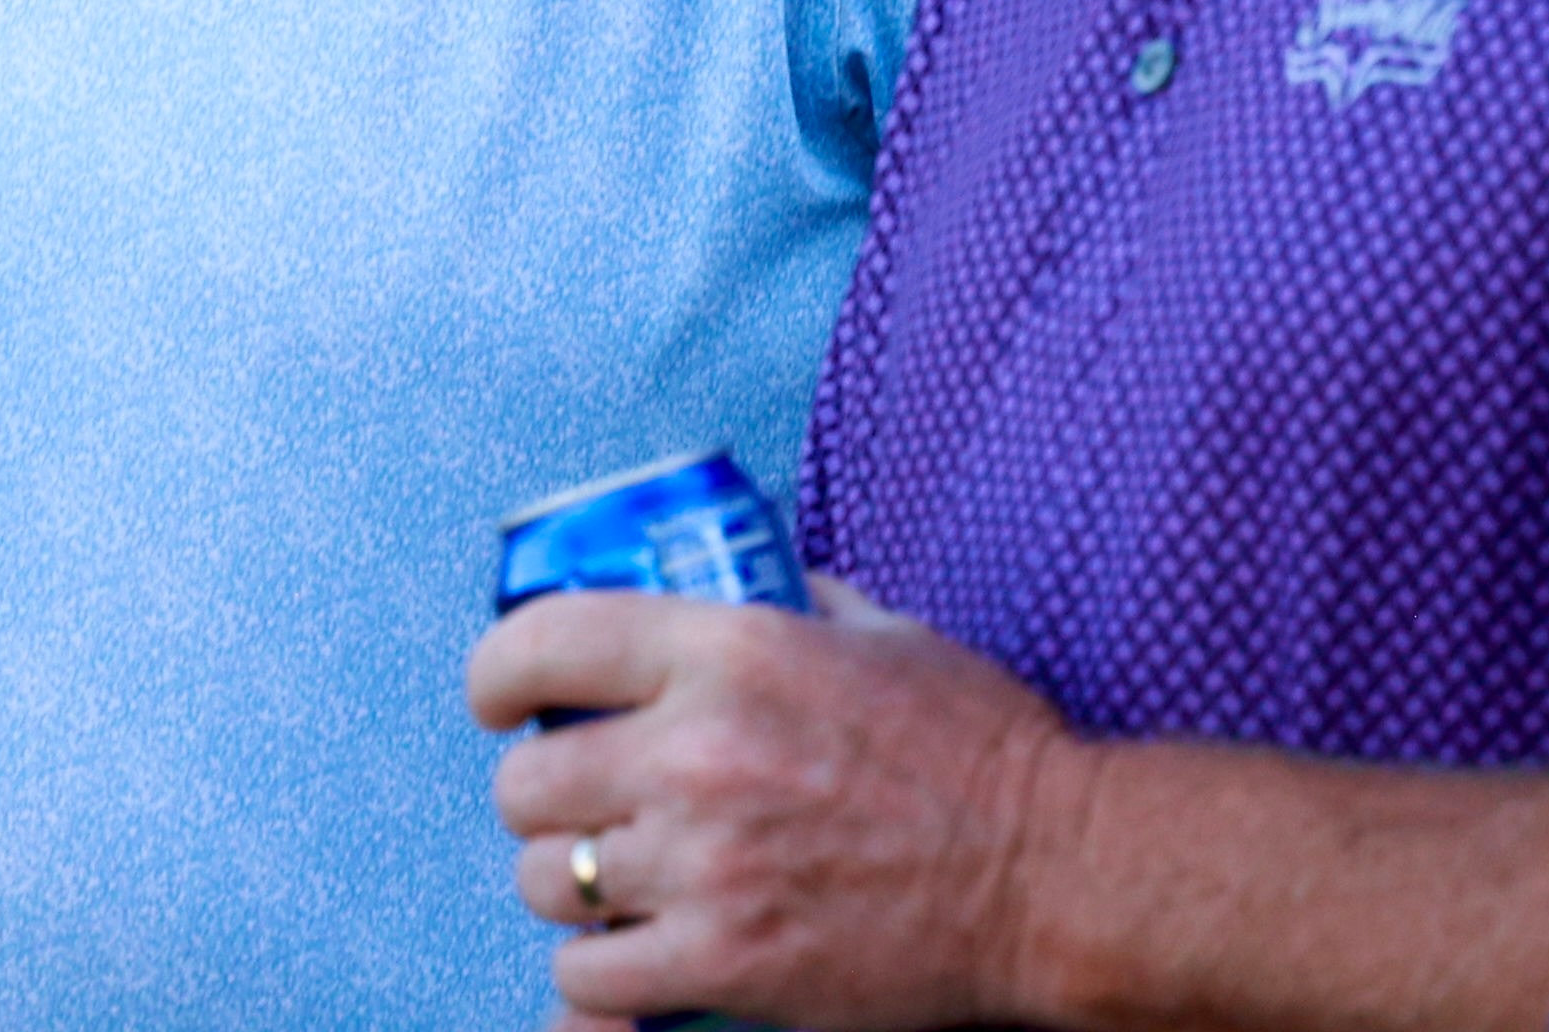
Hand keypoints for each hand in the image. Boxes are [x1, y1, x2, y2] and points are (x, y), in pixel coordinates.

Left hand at [468, 572, 1074, 1027]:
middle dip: (541, 798)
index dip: (497, 675)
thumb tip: (743, 571)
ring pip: (548, 881)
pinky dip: (595, 975)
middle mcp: (699, 751)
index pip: (545, 643)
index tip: (498, 700)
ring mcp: (706, 864)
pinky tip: (631, 957)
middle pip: (527, 783)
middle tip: (583, 806)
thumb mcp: (881, 632)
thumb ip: (793, 601)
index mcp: (731, 650)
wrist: (1052, 873)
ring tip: (614, 883)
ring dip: (570, 884)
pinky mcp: (726, 963)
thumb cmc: (978, 746)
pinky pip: (589, 978)